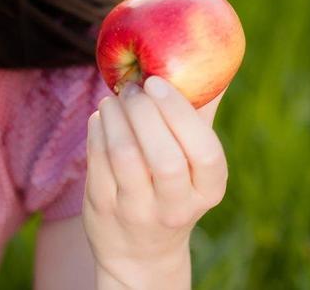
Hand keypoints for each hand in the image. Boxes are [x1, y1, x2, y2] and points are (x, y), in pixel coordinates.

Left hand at [81, 75, 228, 284]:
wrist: (140, 252)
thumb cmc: (172, 186)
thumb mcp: (194, 162)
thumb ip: (200, 114)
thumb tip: (212, 58)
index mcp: (209, 190)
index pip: (205, 154)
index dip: (180, 115)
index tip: (157, 84)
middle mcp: (176, 206)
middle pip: (163, 158)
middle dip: (143, 112)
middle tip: (133, 86)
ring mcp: (136, 209)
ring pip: (124, 155)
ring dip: (116, 116)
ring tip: (116, 98)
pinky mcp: (103, 207)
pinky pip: (97, 158)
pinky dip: (97, 128)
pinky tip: (103, 116)